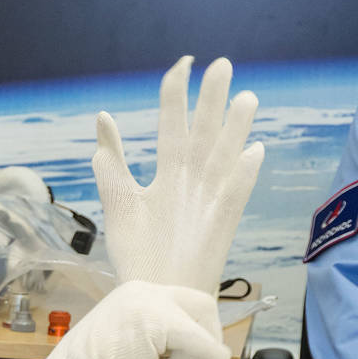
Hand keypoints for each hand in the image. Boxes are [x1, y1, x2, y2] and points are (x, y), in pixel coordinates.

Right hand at [0, 281, 229, 358]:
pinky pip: (196, 338)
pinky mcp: (158, 320)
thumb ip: (159, 340)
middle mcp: (142, 291)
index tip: (193, 358)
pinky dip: (206, 354)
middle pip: (200, 304)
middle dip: (208, 338)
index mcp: (133, 294)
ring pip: (198, 325)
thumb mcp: (132, 346)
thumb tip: (206, 348)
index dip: (198, 330)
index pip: (183, 302)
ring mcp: (149, 302)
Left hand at [92, 56, 263, 292]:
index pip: (174, 123)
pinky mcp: (219, 225)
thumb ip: (112, 163)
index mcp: (169, 172)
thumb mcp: (119, 203)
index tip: (183, 62)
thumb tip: (103, 116)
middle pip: (206, 132)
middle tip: (223, 64)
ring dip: (236, 129)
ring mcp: (209, 200)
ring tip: (246, 98)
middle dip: (213, 99)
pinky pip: (234, 197)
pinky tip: (254, 151)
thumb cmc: (138, 254)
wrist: (151, 296)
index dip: (177, 93)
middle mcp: (192, 181)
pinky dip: (243, 175)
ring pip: (225, 157)